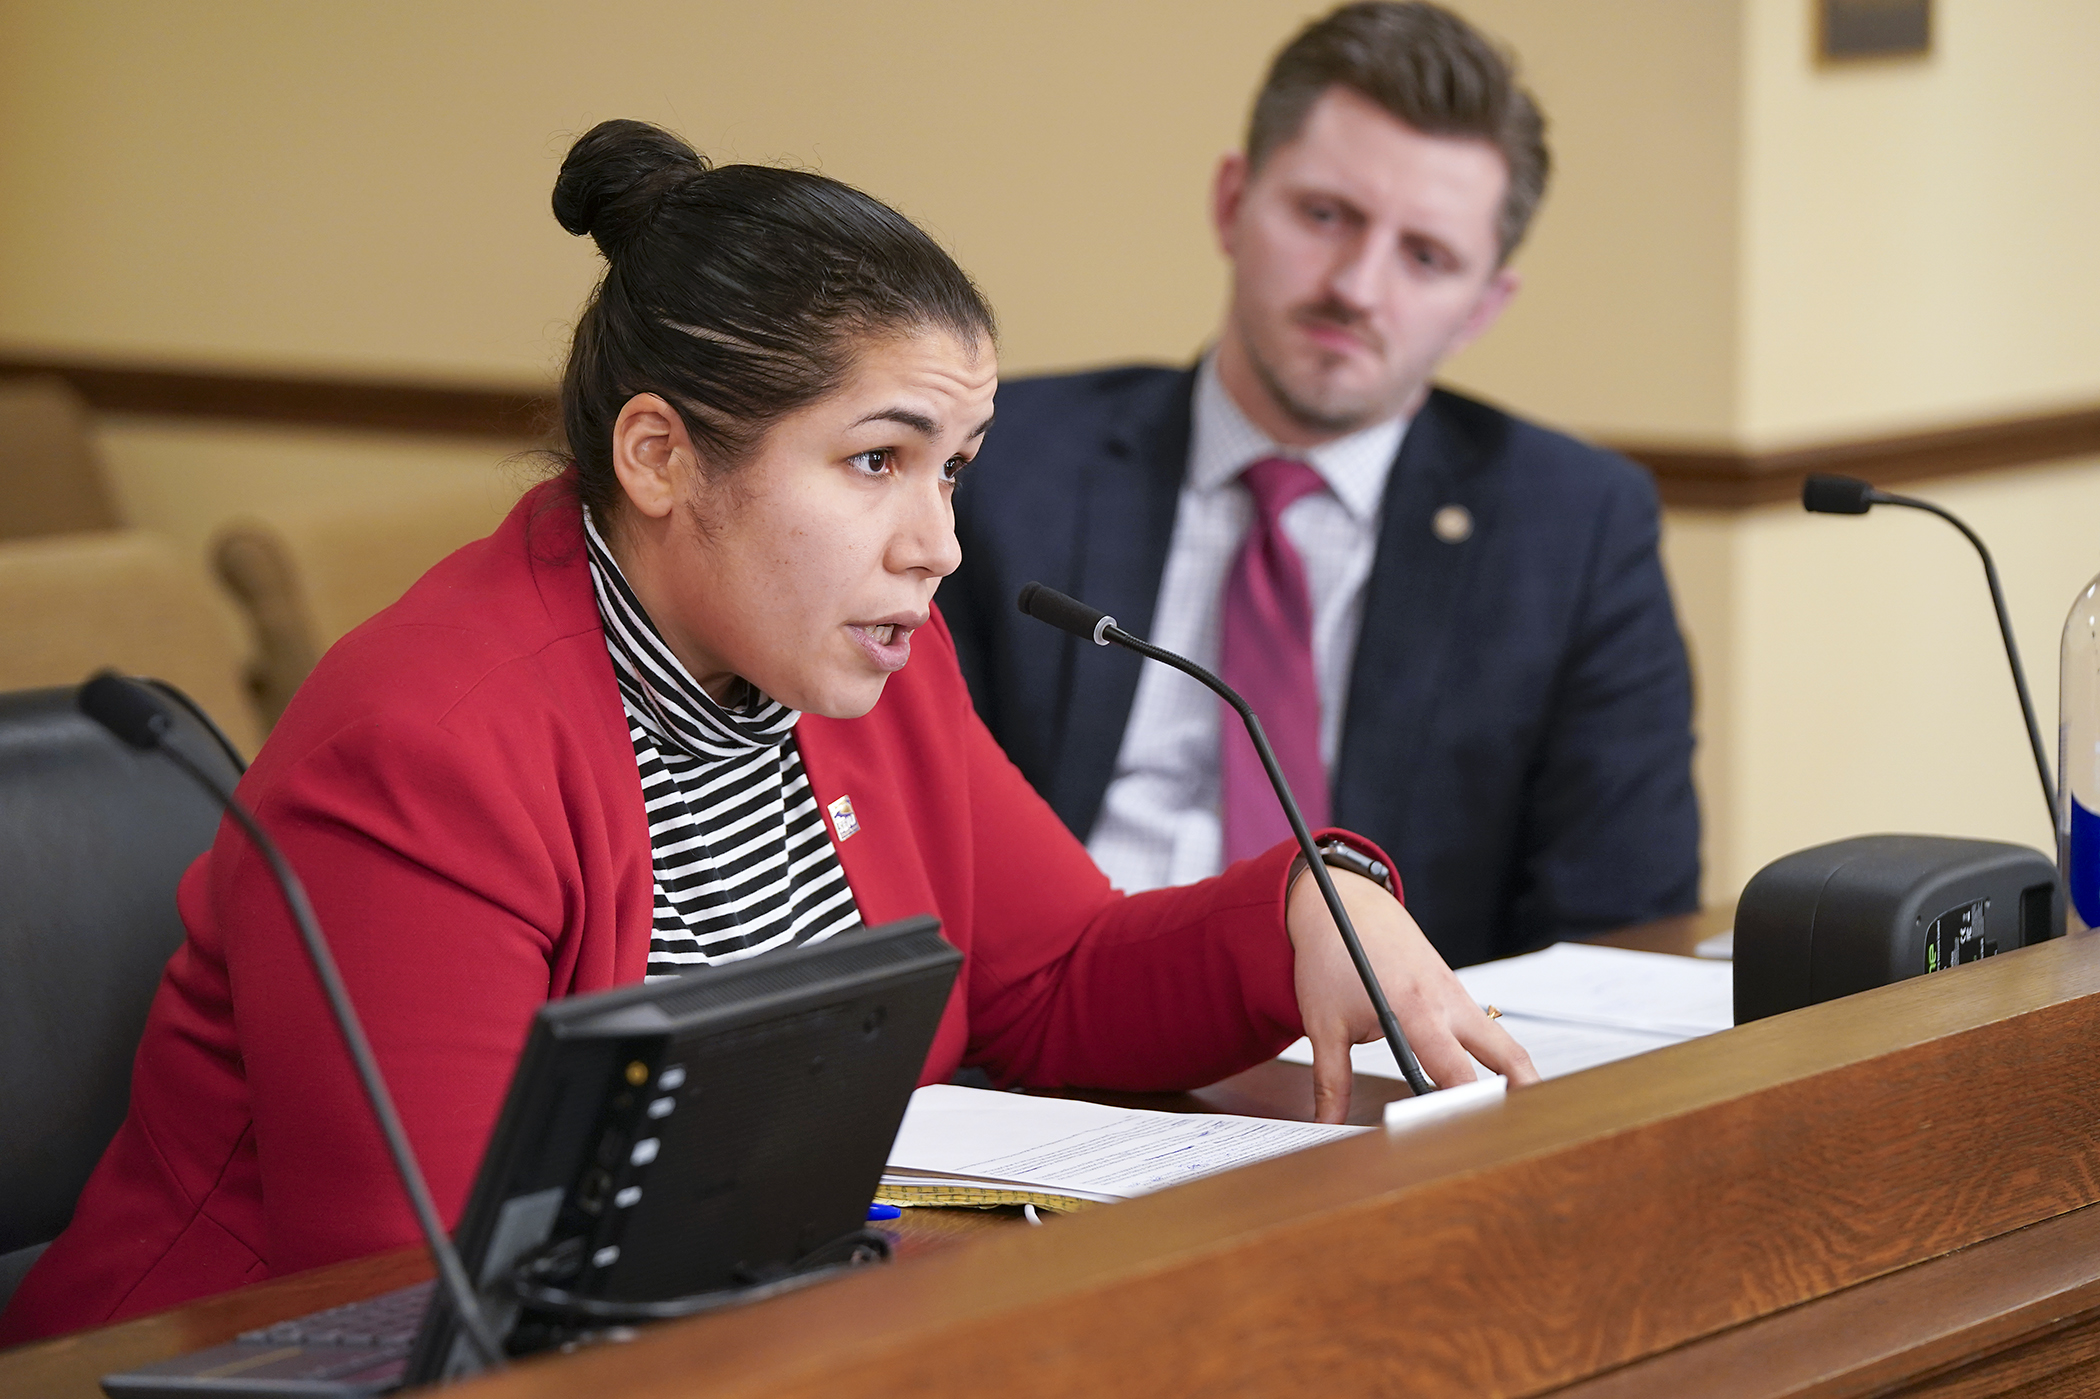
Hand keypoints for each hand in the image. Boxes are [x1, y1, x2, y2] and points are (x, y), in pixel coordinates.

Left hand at [1287, 867, 1538, 1122]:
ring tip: (1522, 1122)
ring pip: (1503, 1043)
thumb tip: (1326, 1124)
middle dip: (1524, 1096)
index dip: (1465, 1109)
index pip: (1456, 1072)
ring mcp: (1458, 996)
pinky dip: (1496, 1060)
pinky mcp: (1456, 993)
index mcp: (1416, 1010)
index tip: (1468, 1138)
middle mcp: (1448, 1002)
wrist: (1347, 904)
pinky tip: (1493, 1087)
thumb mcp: (1324, 1023)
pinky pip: (1486, 1030)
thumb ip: (1330, 1080)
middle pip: (1507, 1057)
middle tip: (1526, 1136)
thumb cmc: (1333, 957)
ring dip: (1515, 1078)